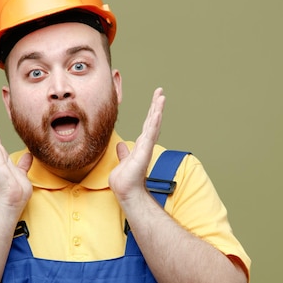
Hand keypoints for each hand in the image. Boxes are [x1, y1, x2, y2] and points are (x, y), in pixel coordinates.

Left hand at [109, 87, 164, 201]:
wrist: (125, 190)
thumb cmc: (125, 179)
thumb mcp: (123, 160)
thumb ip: (124, 152)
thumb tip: (121, 145)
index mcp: (141, 145)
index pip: (147, 124)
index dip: (151, 111)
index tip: (156, 98)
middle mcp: (145, 144)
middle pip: (152, 121)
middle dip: (156, 106)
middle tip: (160, 91)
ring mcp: (146, 148)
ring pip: (153, 125)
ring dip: (157, 110)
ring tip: (161, 97)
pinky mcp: (144, 152)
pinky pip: (150, 135)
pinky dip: (154, 124)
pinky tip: (157, 113)